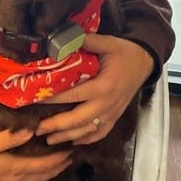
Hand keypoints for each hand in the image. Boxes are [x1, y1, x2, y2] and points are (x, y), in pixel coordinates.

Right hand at [0, 129, 71, 180]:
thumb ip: (10, 137)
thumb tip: (32, 131)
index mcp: (15, 167)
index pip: (43, 165)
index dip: (58, 159)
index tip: (70, 150)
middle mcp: (17, 180)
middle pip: (43, 176)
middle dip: (58, 167)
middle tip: (70, 158)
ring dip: (50, 175)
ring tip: (59, 167)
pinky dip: (38, 180)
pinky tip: (37, 177)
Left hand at [35, 34, 153, 144]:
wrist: (145, 63)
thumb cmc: (125, 53)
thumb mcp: (109, 43)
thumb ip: (89, 42)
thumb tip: (66, 38)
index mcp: (103, 86)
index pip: (73, 95)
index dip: (53, 99)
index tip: (35, 101)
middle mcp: (106, 104)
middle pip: (78, 119)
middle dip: (56, 126)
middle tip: (37, 129)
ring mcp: (112, 113)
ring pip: (87, 130)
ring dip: (67, 136)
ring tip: (49, 139)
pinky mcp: (115, 117)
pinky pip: (100, 133)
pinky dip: (86, 139)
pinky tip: (73, 142)